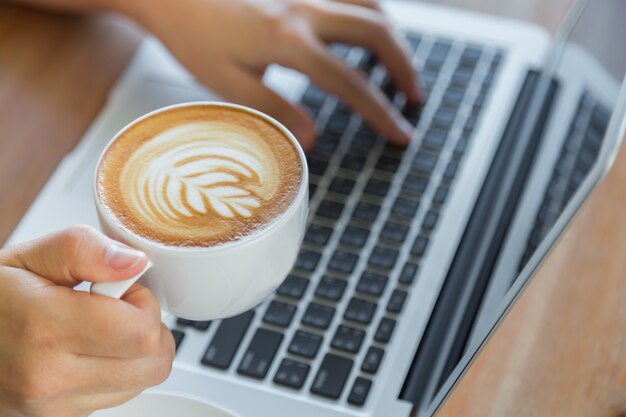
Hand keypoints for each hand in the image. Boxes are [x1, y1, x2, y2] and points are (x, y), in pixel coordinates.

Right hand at [0, 225, 173, 416]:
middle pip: (153, 363)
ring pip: (142, 381)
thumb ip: (85, 250)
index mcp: (45, 330)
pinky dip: (116, 370)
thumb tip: (134, 262)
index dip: (143, 302)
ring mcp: (55, 407)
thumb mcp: (30, 257)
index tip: (121, 288)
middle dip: (148, 328)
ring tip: (97, 328)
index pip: (142, 332)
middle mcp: (50, 379)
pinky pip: (119, 395)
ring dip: (135, 352)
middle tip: (115, 308)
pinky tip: (86, 350)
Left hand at [122, 0, 419, 149]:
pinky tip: (372, 27)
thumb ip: (274, 109)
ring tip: (400, 67)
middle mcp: (306, 9)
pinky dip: (371, 9)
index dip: (380, 112)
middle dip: (404, 67)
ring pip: (371, 5)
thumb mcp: (227, 83)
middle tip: (415, 98)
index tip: (400, 134)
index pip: (350, 82)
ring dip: (393, 37)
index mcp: (288, 41)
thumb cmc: (193, 37)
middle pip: (376, 34)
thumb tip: (313, 137)